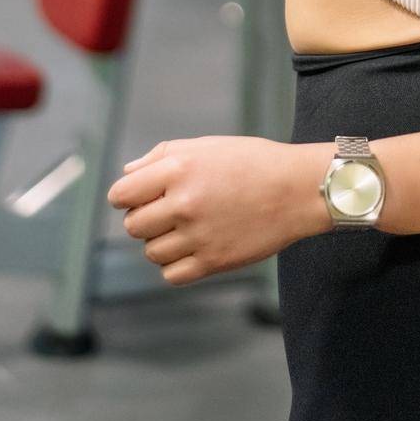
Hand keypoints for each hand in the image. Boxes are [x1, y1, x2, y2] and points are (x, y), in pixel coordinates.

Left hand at [106, 134, 326, 285]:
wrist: (298, 189)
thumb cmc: (254, 162)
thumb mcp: (207, 145)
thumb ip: (162, 156)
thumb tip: (128, 174)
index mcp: (179, 169)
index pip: (121, 194)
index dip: (127, 196)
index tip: (140, 196)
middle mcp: (184, 203)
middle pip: (133, 226)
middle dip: (145, 218)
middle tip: (170, 211)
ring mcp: (198, 235)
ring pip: (151, 252)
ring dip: (163, 241)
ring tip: (189, 227)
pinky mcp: (213, 261)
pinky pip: (171, 274)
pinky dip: (177, 264)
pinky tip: (195, 246)